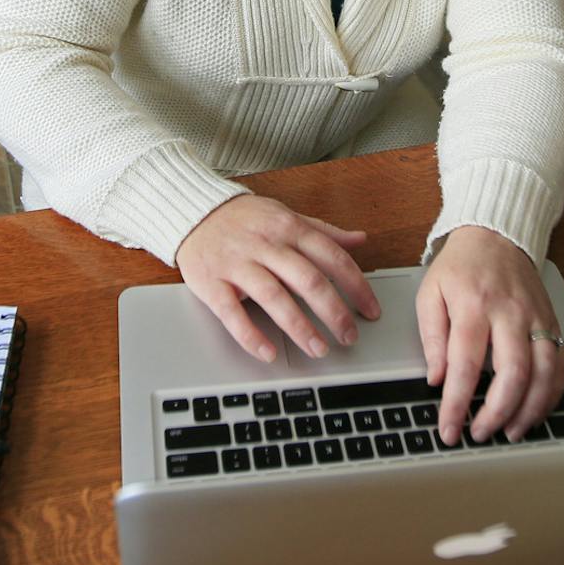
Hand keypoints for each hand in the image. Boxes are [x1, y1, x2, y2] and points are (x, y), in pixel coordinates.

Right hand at [176, 194, 381, 363]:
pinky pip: (232, 313)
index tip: (370, 310)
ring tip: (318, 349)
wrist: (193, 212)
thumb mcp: (286, 216)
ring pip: (274, 297)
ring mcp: (238, 264)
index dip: (356, 286)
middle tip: (349, 337)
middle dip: (333, 312)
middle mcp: (266, 245)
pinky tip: (268, 352)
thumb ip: (323, 231)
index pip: (332, 257)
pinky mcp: (212, 283)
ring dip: (299, 327)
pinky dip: (251, 335)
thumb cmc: (244, 218)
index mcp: (289, 228)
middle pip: (308, 280)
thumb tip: (360, 239)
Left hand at [417, 226, 563, 444]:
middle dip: (498, 412)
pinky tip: (536, 411)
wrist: (496, 235)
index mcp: (473, 305)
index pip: (466, 364)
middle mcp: (509, 312)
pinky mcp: (553, 321)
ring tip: (512, 432)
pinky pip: (560, 364)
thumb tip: (437, 378)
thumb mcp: (430, 292)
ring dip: (530, 409)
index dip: (457, 403)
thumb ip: (431, 336)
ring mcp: (536, 317)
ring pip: (544, 372)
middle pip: (513, 372)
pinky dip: (551, 394)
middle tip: (482, 433)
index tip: (450, 429)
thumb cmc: (460, 267)